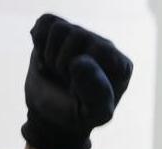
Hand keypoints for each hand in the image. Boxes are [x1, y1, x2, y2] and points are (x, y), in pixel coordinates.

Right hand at [21, 13, 132, 148]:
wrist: (52, 114)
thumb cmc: (77, 115)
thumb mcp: (92, 114)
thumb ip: (95, 93)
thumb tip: (80, 61)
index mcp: (122, 66)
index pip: (101, 49)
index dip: (81, 70)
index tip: (80, 89)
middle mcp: (106, 46)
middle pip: (78, 35)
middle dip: (62, 63)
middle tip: (65, 81)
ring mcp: (84, 36)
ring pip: (59, 28)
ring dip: (50, 55)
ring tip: (58, 71)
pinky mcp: (61, 30)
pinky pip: (46, 20)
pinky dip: (39, 40)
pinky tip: (46, 57)